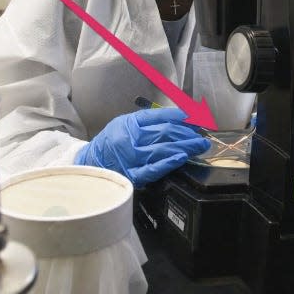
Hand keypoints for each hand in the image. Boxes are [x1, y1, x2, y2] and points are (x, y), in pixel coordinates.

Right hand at [74, 107, 209, 187]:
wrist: (89, 164)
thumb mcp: (126, 124)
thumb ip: (150, 121)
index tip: (197, 119)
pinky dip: (168, 163)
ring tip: (199, 146)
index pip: (160, 117)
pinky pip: (152, 169)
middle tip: (204, 135)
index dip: (181, 118)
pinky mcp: (132, 176)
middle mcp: (130, 139)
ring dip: (184, 147)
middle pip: (164, 133)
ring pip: (162, 149)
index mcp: (130, 123)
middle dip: (188, 133)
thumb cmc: (111, 143)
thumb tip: (182, 117)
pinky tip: (181, 159)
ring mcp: (131, 158)